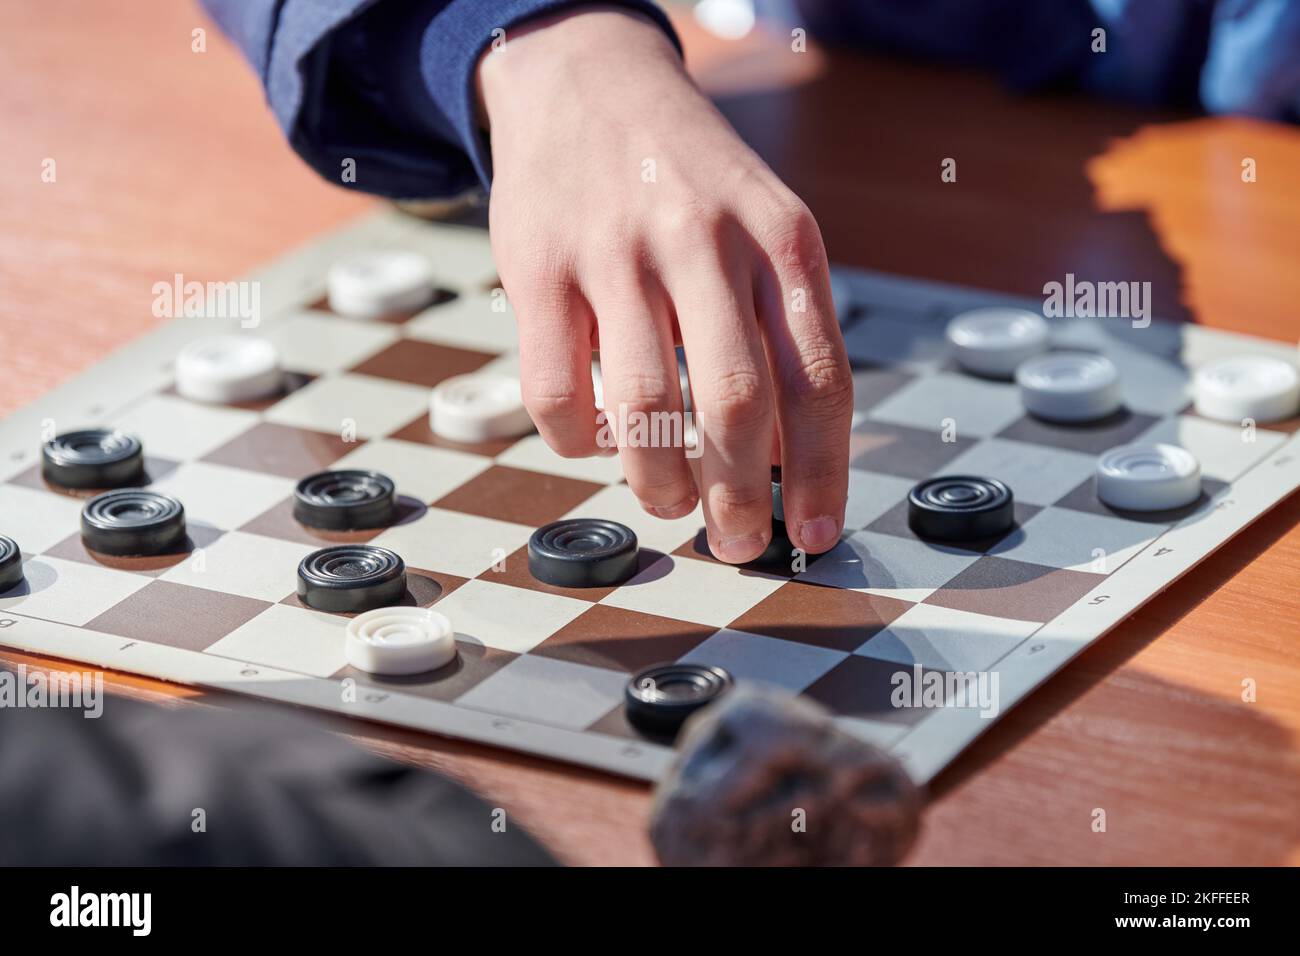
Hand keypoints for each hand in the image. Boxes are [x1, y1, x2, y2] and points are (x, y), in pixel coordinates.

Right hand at [477, 7, 851, 562]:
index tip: (816, 533)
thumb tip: (789, 458)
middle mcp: (704, 241)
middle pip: (736, 403)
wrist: (589, 80)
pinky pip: (555, 392)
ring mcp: (615, 251)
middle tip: (736, 544)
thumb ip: (782, 331)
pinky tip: (595, 441)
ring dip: (657, 482)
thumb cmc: (689, 181)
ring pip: (643, 408)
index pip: (819, 379)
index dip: (822, 471)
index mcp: (781, 240)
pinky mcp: (537, 266)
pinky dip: (577, 444)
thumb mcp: (764, 229)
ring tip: (665, 500)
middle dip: (739, 497)